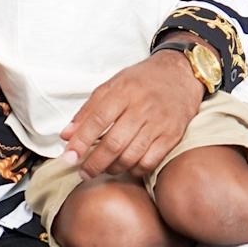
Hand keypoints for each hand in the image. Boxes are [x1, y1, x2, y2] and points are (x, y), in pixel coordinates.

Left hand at [59, 48, 203, 180]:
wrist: (180, 74)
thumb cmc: (143, 80)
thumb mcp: (113, 85)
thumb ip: (88, 110)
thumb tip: (66, 135)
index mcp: (123, 91)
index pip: (97, 120)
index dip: (81, 141)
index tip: (69, 157)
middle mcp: (142, 107)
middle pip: (114, 143)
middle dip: (94, 163)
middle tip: (83, 172)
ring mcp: (159, 123)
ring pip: (131, 156)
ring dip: (113, 168)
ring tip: (103, 169)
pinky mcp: (172, 136)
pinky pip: (150, 161)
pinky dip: (134, 169)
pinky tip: (127, 166)